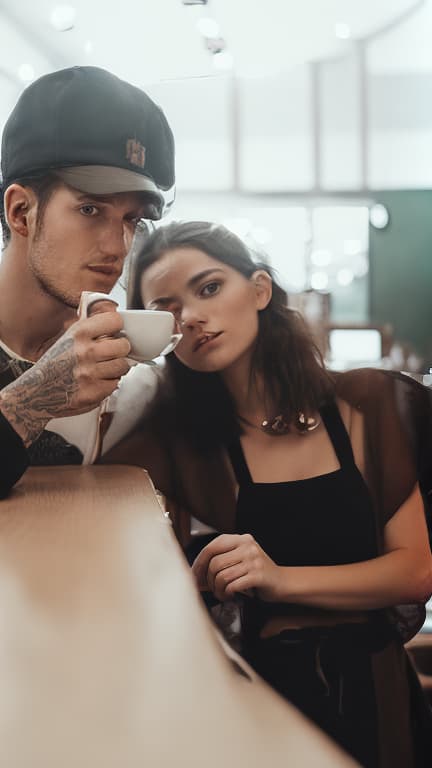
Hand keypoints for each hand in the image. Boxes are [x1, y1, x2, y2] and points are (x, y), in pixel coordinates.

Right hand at [0, 308, 130, 445]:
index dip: (116, 327)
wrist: (36, 392)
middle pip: (123, 345)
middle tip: (112, 353)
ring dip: (117, 367)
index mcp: (77, 334)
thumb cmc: (54, 365)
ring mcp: (89, 373)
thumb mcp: (67, 339)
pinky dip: (110, 383)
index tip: (114, 331)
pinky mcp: (93, 392)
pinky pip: (116, 383)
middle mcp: (84, 352)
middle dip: (120, 349)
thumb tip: (114, 320)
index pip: (114, 321)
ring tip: (105, 368)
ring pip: (123, 365)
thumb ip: (89, 330)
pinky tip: (98, 381)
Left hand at [191, 533, 280, 601]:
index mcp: (241, 539)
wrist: (283, 582)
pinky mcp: (258, 575)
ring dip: (217, 589)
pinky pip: (232, 585)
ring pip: (221, 576)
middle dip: (208, 580)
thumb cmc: (257, 573)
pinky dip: (226, 593)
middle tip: (210, 588)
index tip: (194, 575)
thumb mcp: (241, 558)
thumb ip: (221, 560)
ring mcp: (253, 560)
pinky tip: (230, 595)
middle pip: (214, 563)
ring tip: (221, 593)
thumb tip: (195, 574)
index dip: (199, 563)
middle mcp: (247, 546)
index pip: (212, 547)